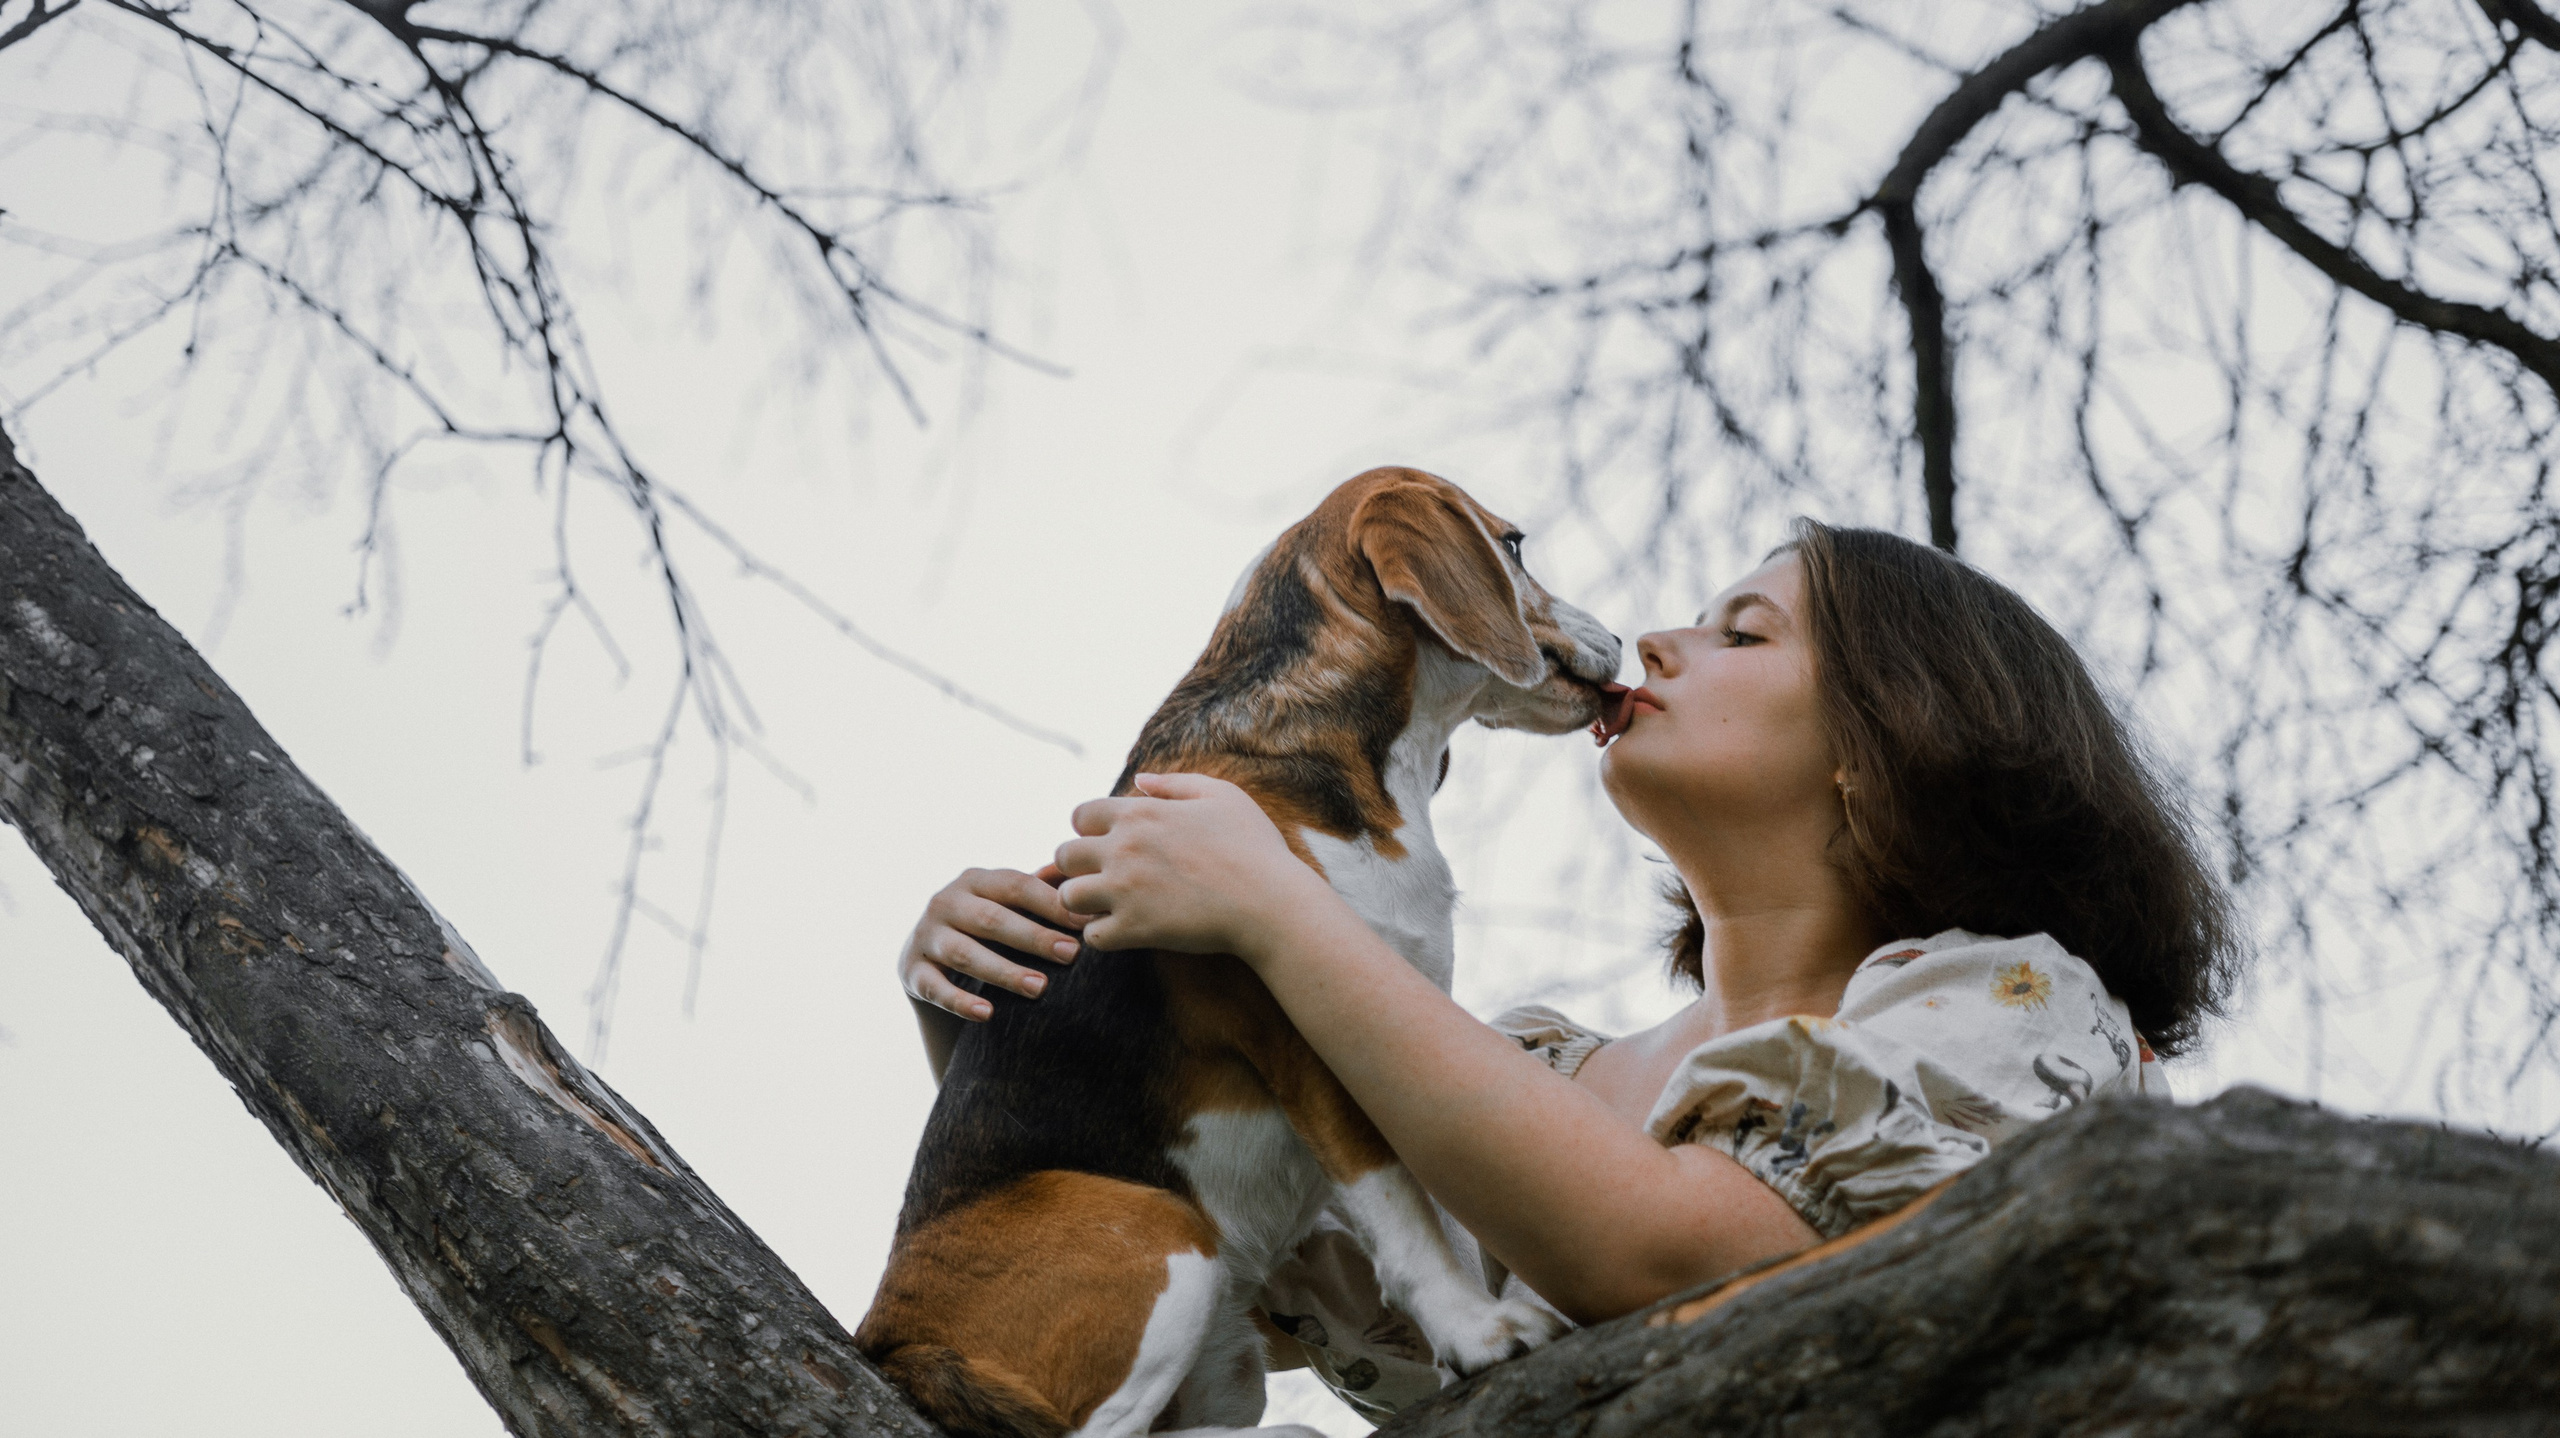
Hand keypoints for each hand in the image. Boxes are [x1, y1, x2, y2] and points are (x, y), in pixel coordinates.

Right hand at [898, 866, 1089, 1020]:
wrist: (928, 956)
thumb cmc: (984, 927)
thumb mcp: (1006, 904)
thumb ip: (1041, 892)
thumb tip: (1089, 882)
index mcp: (975, 880)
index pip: (1017, 886)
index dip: (1051, 904)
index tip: (1087, 924)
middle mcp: (946, 902)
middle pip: (993, 919)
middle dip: (1035, 938)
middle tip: (1072, 955)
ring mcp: (926, 936)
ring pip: (966, 954)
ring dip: (1005, 972)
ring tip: (1040, 988)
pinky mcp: (911, 971)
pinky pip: (935, 988)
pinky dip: (960, 1002)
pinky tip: (987, 1013)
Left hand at [1054, 772, 1332, 958]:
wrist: (1271, 903)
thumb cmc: (1253, 847)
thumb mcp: (1222, 796)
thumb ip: (1175, 783)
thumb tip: (1138, 780)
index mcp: (1140, 813)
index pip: (1080, 815)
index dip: (1090, 830)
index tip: (1110, 845)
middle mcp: (1123, 848)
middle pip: (1064, 855)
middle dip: (1080, 866)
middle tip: (1105, 879)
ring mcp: (1124, 890)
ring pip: (1068, 897)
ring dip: (1085, 903)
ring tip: (1110, 907)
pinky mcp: (1133, 929)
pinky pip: (1091, 936)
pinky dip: (1103, 936)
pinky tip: (1126, 931)